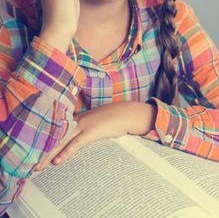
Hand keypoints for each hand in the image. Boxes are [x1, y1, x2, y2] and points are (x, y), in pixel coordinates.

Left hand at [34, 102, 156, 170]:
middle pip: (56, 136)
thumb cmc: (113, 118)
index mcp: (77, 119)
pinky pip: (75, 144)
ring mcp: (83, 125)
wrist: (125, 112)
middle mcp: (76, 121)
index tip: (37, 150)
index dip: (47, 141)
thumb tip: (80, 137)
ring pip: (62, 141)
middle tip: (33, 163)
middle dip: (43, 150)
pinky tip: (58, 161)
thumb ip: (86, 128)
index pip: (57, 130)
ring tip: (39, 166)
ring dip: (49, 154)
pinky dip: (66, 152)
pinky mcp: (91, 131)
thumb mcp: (96, 122)